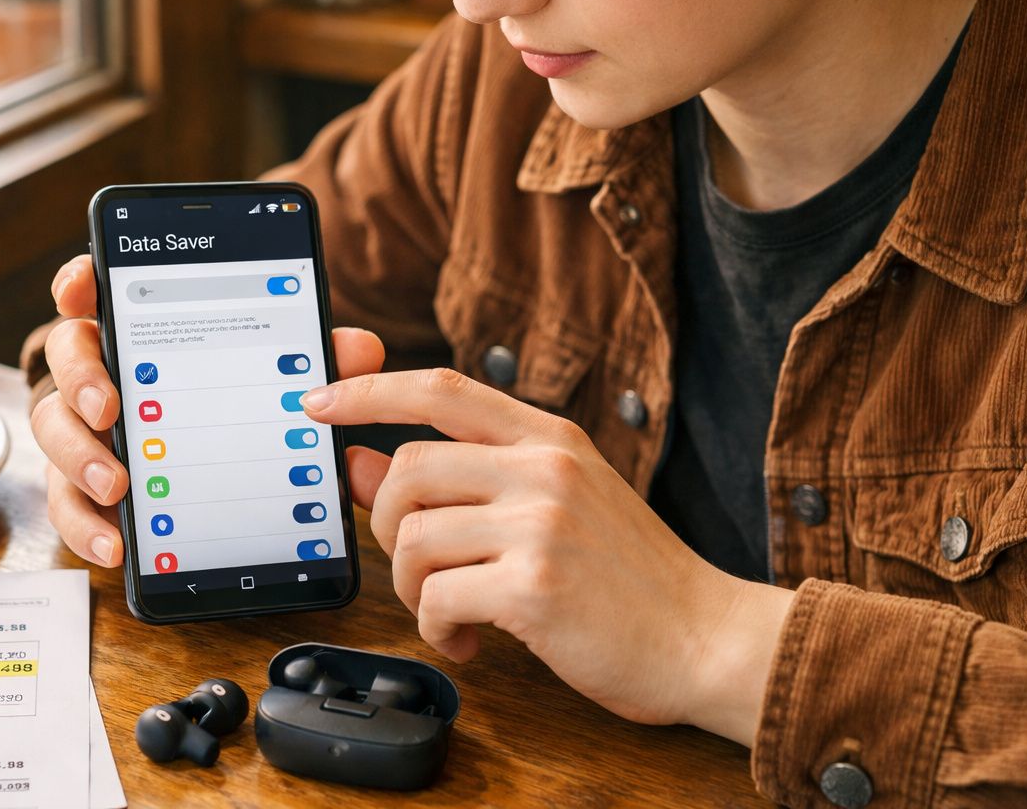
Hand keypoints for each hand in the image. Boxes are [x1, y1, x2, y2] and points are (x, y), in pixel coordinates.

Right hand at [34, 255, 387, 566]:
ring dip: (80, 457)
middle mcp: (102, 370)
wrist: (215, 475)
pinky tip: (116, 546)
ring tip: (117, 488)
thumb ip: (313, 358)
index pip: (98, 287)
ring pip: (54, 429)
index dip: (82, 280)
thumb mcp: (279, 377)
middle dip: (81, 377)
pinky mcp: (83, 485)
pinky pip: (67, 503)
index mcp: (141, 328)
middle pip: (66, 354)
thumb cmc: (238, 403)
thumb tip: (357, 349)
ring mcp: (85, 429)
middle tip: (108, 407)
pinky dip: (85, 526)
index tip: (83, 289)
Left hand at [299, 368, 794, 744]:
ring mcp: (541, 524)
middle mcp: (544, 468)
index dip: (368, 390)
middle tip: (417, 564)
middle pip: (407, 467)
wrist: (709, 639)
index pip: (441, 387)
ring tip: (449, 611)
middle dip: (386, 525)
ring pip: (412, 537)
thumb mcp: (554, 507)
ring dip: (412, 588)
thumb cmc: (630, 578)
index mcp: (550, 438)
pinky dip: (437, 628)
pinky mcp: (535, 586)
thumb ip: (464, 480)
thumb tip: (362, 461)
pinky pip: (436, 598)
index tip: (318, 402)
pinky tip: (470, 638)